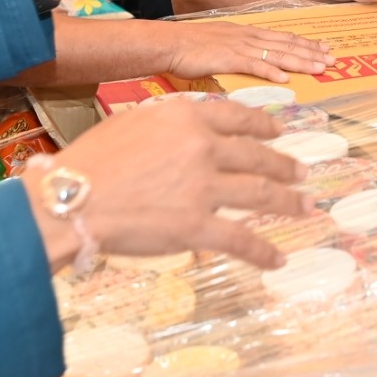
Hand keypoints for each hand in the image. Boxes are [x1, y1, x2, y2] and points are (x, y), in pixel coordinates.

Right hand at [30, 102, 308, 270]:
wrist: (70, 199)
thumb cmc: (91, 162)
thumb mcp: (132, 123)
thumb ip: (168, 125)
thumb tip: (187, 131)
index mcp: (186, 117)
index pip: (237, 117)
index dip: (263, 125)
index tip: (280, 131)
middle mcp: (202, 147)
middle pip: (257, 156)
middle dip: (284, 165)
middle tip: (302, 172)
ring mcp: (203, 187)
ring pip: (261, 194)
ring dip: (288, 202)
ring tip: (306, 207)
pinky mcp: (198, 226)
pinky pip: (242, 240)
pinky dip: (263, 252)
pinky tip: (278, 260)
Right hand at [162, 21, 330, 83]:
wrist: (170, 43)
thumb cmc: (191, 46)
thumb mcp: (222, 44)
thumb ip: (240, 51)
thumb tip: (255, 61)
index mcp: (247, 33)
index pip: (283, 37)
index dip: (305, 43)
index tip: (324, 48)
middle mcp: (248, 37)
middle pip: (286, 44)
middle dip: (311, 52)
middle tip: (332, 59)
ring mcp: (239, 46)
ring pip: (277, 54)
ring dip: (300, 61)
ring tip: (319, 68)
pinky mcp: (228, 58)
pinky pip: (254, 65)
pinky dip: (271, 72)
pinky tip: (286, 79)